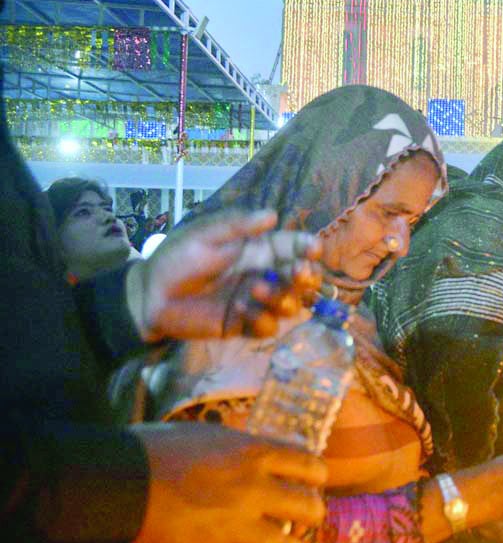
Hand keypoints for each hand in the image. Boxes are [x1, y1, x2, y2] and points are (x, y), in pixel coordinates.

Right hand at [124, 423, 327, 542]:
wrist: (112, 477)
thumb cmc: (150, 448)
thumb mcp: (206, 433)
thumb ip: (237, 448)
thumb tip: (255, 454)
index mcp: (253, 452)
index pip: (312, 466)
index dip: (314, 479)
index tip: (308, 485)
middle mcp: (253, 488)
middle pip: (312, 509)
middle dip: (308, 517)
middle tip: (293, 520)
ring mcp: (233, 524)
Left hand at [126, 210, 322, 341]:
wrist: (149, 297)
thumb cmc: (176, 259)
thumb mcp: (203, 235)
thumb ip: (237, 226)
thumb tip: (272, 215)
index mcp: (257, 250)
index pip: (292, 247)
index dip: (307, 247)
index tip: (313, 249)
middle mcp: (263, 274)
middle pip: (301, 278)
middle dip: (307, 276)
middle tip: (299, 274)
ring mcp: (256, 301)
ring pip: (290, 304)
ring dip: (282, 298)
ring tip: (256, 291)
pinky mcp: (244, 325)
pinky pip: (268, 326)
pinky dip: (261, 320)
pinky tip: (240, 311)